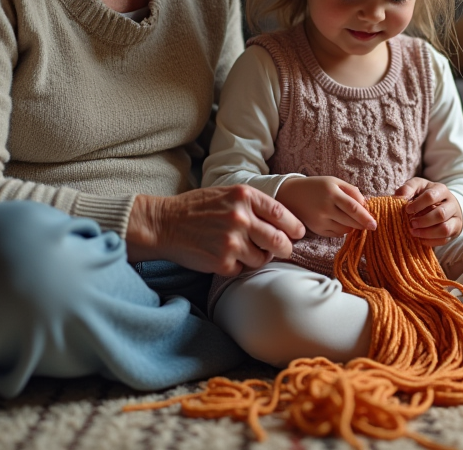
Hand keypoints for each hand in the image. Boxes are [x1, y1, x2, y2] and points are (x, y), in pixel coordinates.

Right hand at [126, 186, 305, 276]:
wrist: (164, 224)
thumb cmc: (197, 208)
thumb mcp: (227, 194)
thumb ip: (254, 205)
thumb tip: (284, 223)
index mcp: (244, 196)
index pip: (282, 214)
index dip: (294, 226)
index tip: (298, 233)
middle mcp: (240, 217)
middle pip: (279, 240)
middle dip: (285, 248)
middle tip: (284, 250)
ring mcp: (232, 241)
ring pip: (262, 258)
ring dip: (258, 258)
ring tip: (242, 250)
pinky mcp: (222, 262)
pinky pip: (243, 269)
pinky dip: (237, 266)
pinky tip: (223, 256)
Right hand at [276, 176, 377, 237]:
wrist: (291, 195)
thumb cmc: (317, 186)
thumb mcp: (334, 181)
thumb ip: (351, 191)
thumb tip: (366, 204)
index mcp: (332, 192)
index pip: (353, 207)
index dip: (365, 217)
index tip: (374, 224)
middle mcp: (325, 208)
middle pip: (351, 221)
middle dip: (362, 224)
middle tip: (369, 224)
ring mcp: (320, 220)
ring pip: (345, 230)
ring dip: (352, 227)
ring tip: (349, 218)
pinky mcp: (317, 229)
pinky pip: (336, 234)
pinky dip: (342, 230)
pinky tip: (339, 221)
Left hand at [393, 177, 462, 246]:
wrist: (445, 202)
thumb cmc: (427, 194)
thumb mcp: (418, 186)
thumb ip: (408, 188)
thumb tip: (399, 197)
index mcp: (441, 190)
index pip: (431, 196)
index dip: (418, 204)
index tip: (407, 210)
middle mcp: (452, 204)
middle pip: (441, 214)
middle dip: (423, 221)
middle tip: (411, 223)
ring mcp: (455, 218)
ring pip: (445, 229)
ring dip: (427, 233)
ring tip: (414, 232)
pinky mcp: (455, 230)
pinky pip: (445, 239)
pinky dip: (431, 241)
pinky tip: (420, 238)